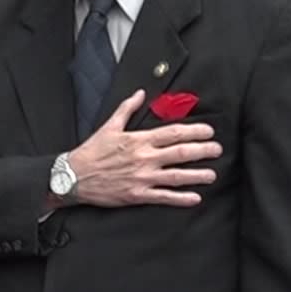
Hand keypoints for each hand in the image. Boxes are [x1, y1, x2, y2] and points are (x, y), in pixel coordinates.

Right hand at [66, 89, 221, 207]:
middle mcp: (144, 158)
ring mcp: (142, 178)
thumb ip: (127, 109)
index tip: (208, 131)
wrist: (73, 177)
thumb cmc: (91, 152)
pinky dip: (180, 198)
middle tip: (217, 150)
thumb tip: (140, 93)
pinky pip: (163, 197)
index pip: (174, 133)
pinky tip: (194, 198)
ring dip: (197, 175)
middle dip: (203, 151)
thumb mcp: (109, 126)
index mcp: (139, 140)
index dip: (194, 131)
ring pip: (177, 176)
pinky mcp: (137, 195)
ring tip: (212, 175)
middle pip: (181, 153)